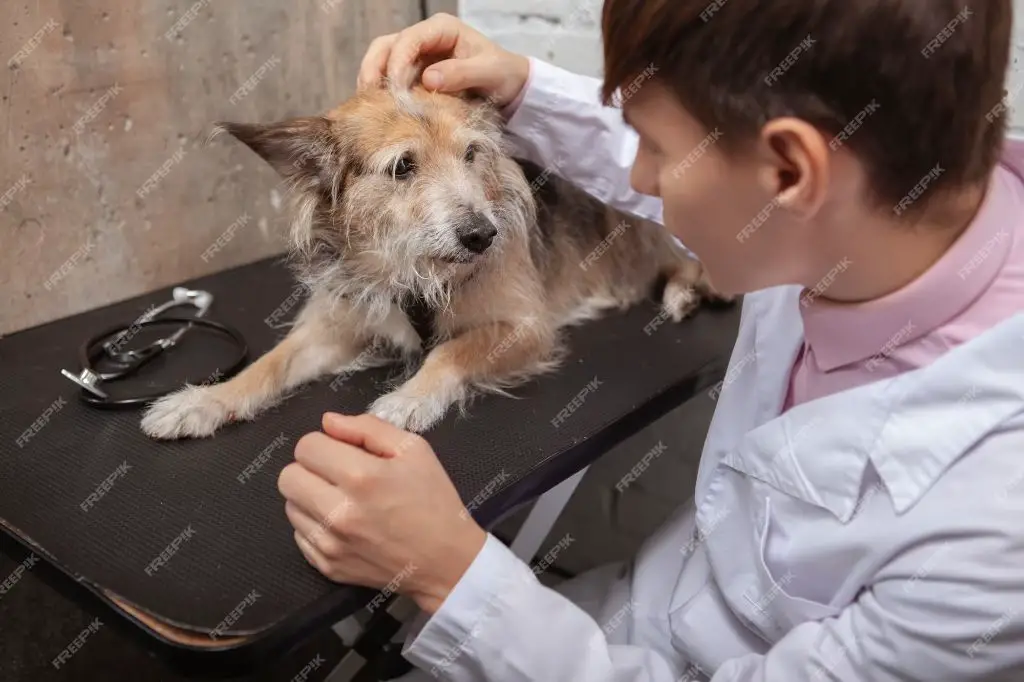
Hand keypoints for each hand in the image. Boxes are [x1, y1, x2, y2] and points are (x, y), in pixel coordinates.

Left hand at [277, 412, 487, 613]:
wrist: (445, 561)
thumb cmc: (433, 500)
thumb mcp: (415, 450)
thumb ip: (368, 428)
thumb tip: (328, 422)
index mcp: (361, 477)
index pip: (307, 446)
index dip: (325, 443)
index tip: (343, 452)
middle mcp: (338, 512)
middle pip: (288, 476)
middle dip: (310, 468)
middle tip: (337, 474)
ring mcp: (330, 544)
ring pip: (290, 505)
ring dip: (310, 497)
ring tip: (341, 500)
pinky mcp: (327, 566)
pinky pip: (300, 535)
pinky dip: (316, 524)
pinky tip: (342, 524)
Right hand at [357, 12, 530, 107]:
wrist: (511, 88)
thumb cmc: (502, 74)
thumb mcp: (488, 72)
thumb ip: (460, 73)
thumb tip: (428, 79)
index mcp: (442, 29)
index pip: (409, 39)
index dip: (397, 62)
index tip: (395, 88)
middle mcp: (424, 38)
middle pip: (386, 46)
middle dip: (374, 69)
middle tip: (369, 97)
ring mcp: (417, 56)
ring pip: (382, 61)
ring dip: (373, 82)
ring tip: (369, 106)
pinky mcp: (414, 75)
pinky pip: (390, 80)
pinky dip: (382, 93)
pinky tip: (379, 110)